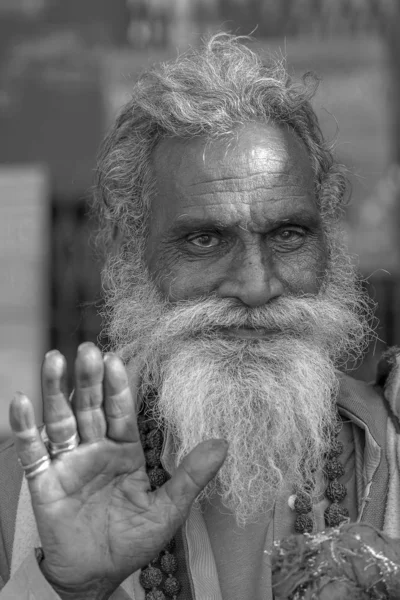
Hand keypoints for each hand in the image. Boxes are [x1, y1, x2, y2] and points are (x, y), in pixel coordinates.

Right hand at [9, 343, 227, 598]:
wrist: (96, 576)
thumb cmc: (132, 542)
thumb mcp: (167, 509)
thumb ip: (191, 476)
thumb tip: (223, 444)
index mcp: (125, 452)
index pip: (121, 412)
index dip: (118, 386)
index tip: (116, 359)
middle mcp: (95, 449)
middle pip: (90, 407)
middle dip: (89, 379)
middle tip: (88, 350)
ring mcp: (68, 463)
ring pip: (61, 419)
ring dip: (56, 391)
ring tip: (55, 359)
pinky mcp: (45, 481)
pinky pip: (33, 451)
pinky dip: (25, 427)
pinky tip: (22, 402)